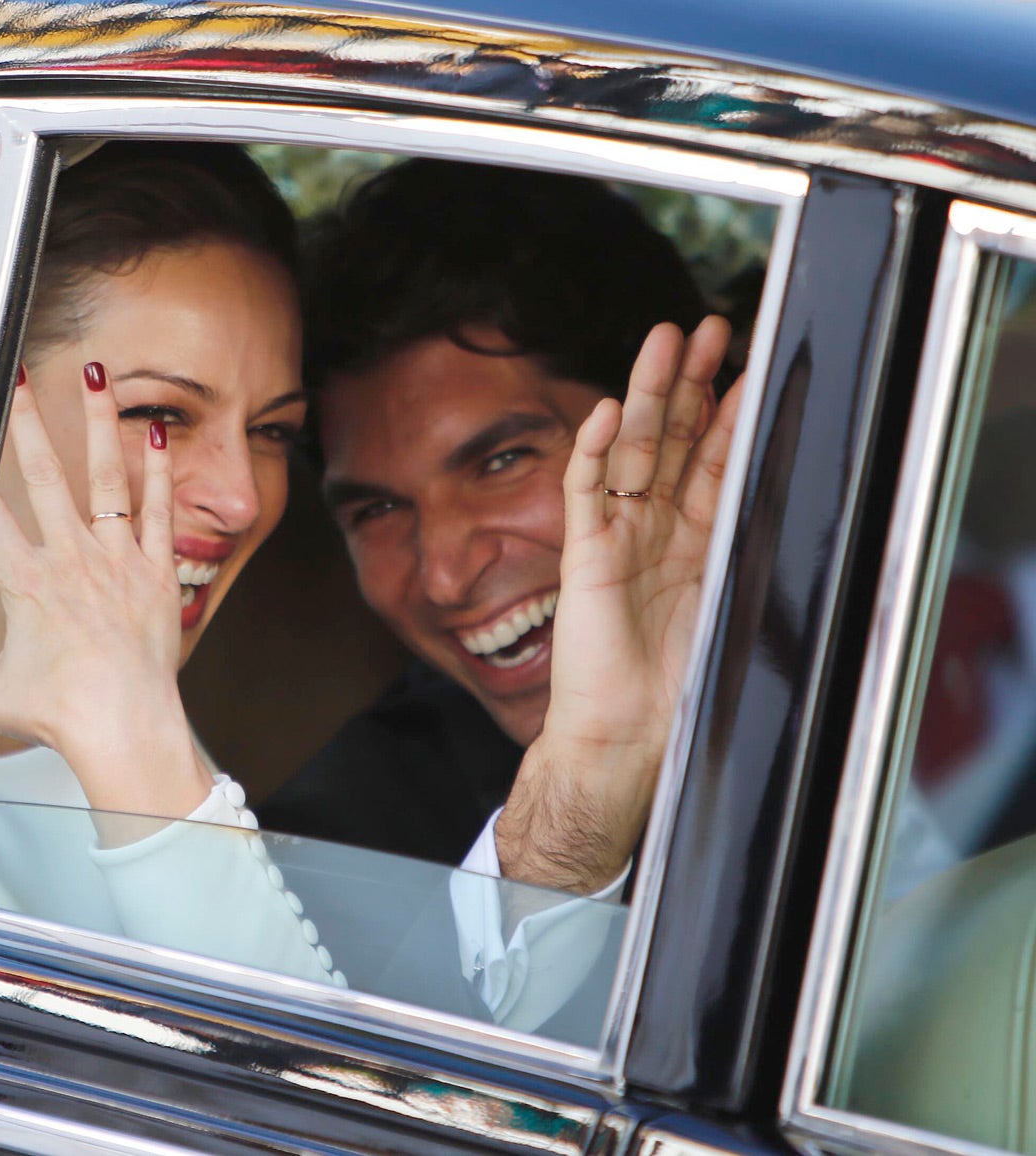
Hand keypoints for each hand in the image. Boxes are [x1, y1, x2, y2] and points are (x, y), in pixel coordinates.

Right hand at [0, 363, 211, 819]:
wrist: (123, 724)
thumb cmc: (59, 714)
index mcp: (24, 582)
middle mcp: (69, 559)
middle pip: (43, 476)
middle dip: (27, 420)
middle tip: (18, 375)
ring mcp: (114, 560)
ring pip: (105, 477)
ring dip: (99, 423)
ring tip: (97, 376)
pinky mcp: (154, 571)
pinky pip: (155, 510)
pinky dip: (156, 470)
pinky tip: (154, 432)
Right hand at [496, 317, 742, 891]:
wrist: (627, 733)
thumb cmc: (678, 686)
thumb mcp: (730, 601)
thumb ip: (742, 541)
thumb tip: (782, 482)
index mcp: (695, 543)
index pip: (712, 461)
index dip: (728, 413)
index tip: (747, 365)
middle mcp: (655, 531)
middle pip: (672, 440)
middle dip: (690, 382)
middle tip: (707, 328)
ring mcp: (616, 538)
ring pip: (631, 450)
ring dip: (648, 395)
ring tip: (663, 343)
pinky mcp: (584, 555)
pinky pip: (585, 492)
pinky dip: (595, 451)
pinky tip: (610, 412)